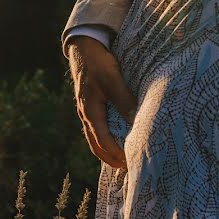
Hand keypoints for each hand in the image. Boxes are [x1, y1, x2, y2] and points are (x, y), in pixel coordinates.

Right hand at [67, 36, 135, 168]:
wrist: (83, 49)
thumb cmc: (98, 63)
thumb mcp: (112, 79)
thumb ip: (123, 99)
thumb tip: (135, 120)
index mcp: (90, 112)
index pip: (103, 141)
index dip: (116, 154)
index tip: (130, 163)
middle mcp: (86, 115)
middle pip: (96, 145)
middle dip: (110, 159)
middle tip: (127, 169)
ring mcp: (87, 111)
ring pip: (96, 138)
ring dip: (108, 151)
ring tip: (123, 160)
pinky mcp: (91, 106)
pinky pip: (97, 129)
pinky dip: (106, 139)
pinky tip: (117, 139)